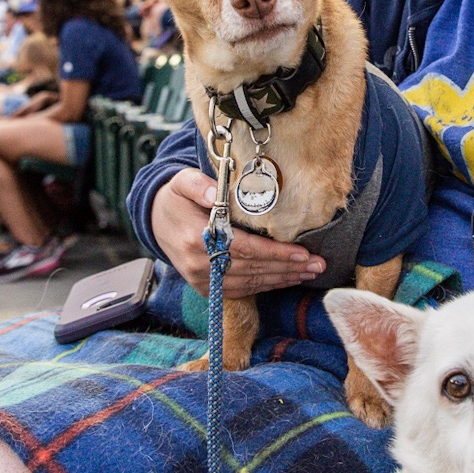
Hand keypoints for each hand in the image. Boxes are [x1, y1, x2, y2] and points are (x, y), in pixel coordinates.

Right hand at [149, 168, 323, 297]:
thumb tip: (212, 192)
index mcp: (195, 238)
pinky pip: (241, 290)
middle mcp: (198, 264)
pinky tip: (287, 280)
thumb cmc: (176, 198)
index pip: (244, 249)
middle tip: (319, 265)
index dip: (275, 253)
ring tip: (311, 273)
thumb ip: (198, 185)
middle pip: (252, 269)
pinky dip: (267, 286)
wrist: (155, 220)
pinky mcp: (205, 288)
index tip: (302, 252)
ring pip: (250, 283)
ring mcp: (201, 280)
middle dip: (288, 268)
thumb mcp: (182, 182)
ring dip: (283, 280)